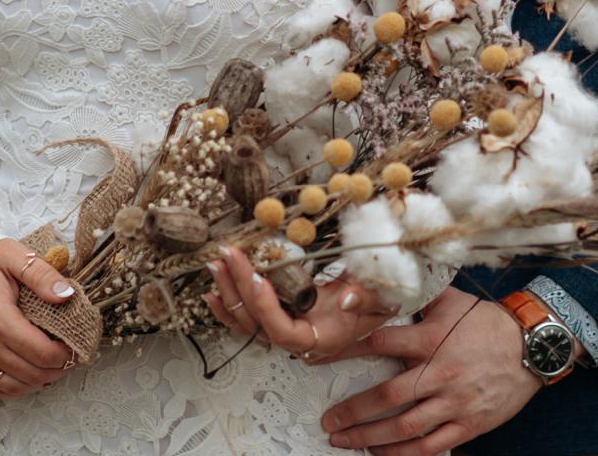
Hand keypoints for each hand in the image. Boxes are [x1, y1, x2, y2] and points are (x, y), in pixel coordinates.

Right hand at [0, 239, 83, 399]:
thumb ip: (42, 275)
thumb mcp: (12, 255)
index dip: (65, 355)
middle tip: (69, 358)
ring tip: (51, 368)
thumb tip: (68, 295)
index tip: (75, 347)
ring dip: (36, 382)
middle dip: (56, 370)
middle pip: (30, 374)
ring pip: (10, 387)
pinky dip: (10, 388)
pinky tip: (24, 374)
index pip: (42, 353)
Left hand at [204, 243, 394, 361]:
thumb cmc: (378, 299)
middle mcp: (299, 340)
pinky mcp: (280, 317)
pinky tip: (213, 291)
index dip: (268, 310)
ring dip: (230, 293)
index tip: (259, 278)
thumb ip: (369, 299)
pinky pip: (248, 318)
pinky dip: (229, 305)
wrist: (377, 299)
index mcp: (323, 339)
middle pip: (259, 324)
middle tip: (229, 256)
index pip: (285, 334)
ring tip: (217, 264)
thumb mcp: (384, 297)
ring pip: (248, 321)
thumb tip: (348, 298)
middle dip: (240, 289)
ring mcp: (287, 329)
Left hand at [319, 286, 539, 454]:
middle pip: (386, 397)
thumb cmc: (487, 323)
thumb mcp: (453, 301)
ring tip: (344, 440)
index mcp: (431, 338)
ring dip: (369, 437)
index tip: (321, 359)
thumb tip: (388, 278)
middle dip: (351, 411)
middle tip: (328, 420)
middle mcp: (440, 372)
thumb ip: (419, 295)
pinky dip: (402, 454)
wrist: (532, 346)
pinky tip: (380, 453)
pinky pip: (430, 446)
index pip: (380, 343)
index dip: (347, 351)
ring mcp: (454, 402)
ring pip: (404, 427)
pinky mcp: (468, 424)